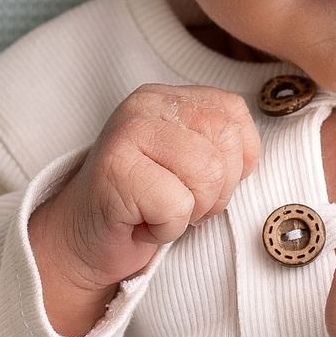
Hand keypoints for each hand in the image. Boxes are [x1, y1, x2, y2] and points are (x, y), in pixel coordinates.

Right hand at [30, 84, 260, 336]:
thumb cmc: (144, 205)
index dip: (235, 163)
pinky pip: (176, 205)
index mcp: (169, 96)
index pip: (234, 114)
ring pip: (207, 173)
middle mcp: (146, 103)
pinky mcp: (115, 169)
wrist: (84, 240)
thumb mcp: (190, 164)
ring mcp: (127, 132)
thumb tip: (252, 156)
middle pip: (225, 145)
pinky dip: (167, 228)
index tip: (198, 183)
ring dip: (191, 211)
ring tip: (160, 211)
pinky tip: (142, 223)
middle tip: (178, 203)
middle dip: (215, 191)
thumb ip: (220, 144)